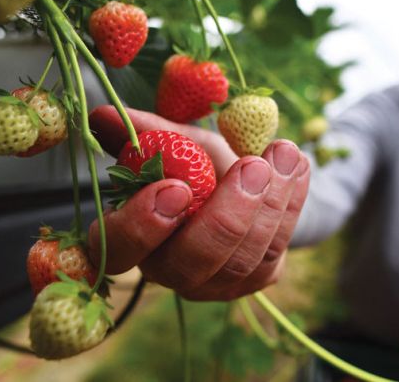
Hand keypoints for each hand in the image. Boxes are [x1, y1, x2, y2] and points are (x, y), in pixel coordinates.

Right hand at [87, 106, 309, 299]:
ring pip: (240, 260)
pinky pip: (273, 252)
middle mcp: (169, 270)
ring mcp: (213, 283)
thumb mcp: (180, 144)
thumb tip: (100, 114)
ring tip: (285, 153)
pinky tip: (298, 168)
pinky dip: (290, 206)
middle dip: (225, 217)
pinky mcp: (253, 281)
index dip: (142, 226)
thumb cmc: (205, 167)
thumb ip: (147, 134)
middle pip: (189, 265)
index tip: (177, 187)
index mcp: (135, 238)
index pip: (118, 250)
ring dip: (268, 203)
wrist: (251, 185)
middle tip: (252, 166)